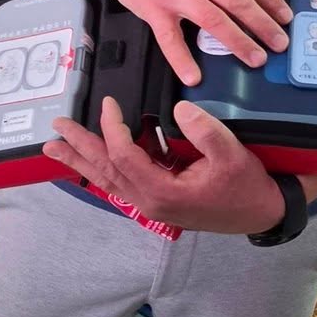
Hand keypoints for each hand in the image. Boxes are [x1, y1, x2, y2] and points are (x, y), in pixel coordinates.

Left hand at [43, 98, 286, 235]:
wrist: (261, 213)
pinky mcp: (157, 200)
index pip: (123, 156)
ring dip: (82, 163)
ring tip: (55, 149)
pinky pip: (120, 184)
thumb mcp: (231, 154)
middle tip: (55, 131)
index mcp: (162, 192)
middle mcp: (149, 202)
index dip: (112, 128)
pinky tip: (88, 163)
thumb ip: (205, 131)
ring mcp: (151, 204)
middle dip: (79, 149)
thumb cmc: (247, 185)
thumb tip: (179, 109)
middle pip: (105, 171)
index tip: (109, 103)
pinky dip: (101, 171)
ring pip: (108, 181)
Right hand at [101, 0, 290, 85]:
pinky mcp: (152, 10)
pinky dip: (181, 59)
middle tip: (280, 43)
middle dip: (262, 24)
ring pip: (212, 20)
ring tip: (256, 58)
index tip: (285, 16)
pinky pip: (169, 38)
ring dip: (237, 42)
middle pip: (236, 1)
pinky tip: (195, 76)